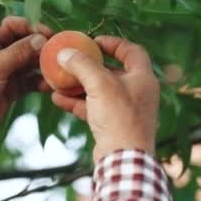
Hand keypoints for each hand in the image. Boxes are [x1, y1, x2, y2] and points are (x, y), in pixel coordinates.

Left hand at [0, 17, 52, 153]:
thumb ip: (18, 52)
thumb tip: (41, 38)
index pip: (11, 26)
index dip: (29, 27)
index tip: (48, 33)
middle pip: (23, 43)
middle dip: (40, 46)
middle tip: (58, 51)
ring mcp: (4, 72)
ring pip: (28, 62)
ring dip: (42, 65)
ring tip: (57, 68)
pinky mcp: (11, 89)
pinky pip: (29, 81)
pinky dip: (39, 82)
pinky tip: (50, 85)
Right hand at [51, 36, 159, 161]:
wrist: (123, 159)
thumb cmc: (119, 117)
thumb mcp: (99, 84)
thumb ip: (82, 65)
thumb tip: (64, 52)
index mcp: (143, 78)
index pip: (132, 51)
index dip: (113, 43)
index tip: (93, 42)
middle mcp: (137, 92)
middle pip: (112, 71)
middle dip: (89, 66)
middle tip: (71, 60)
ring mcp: (125, 110)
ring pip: (99, 91)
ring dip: (78, 85)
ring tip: (58, 80)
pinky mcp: (113, 125)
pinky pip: (93, 108)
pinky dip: (77, 102)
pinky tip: (57, 99)